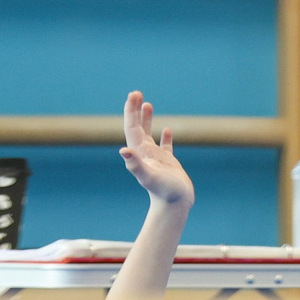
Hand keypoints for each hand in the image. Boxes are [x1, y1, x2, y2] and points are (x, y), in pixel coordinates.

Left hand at [120, 91, 193, 209]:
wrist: (174, 207)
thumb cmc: (164, 192)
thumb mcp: (149, 176)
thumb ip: (136, 164)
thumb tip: (124, 151)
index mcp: (140, 153)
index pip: (132, 128)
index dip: (131, 111)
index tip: (134, 95)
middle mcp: (146, 154)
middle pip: (137, 128)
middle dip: (136, 110)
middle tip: (137, 93)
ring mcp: (157, 159)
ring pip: (149, 135)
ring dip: (147, 120)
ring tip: (148, 104)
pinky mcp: (168, 164)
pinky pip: (165, 147)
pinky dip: (164, 137)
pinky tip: (166, 130)